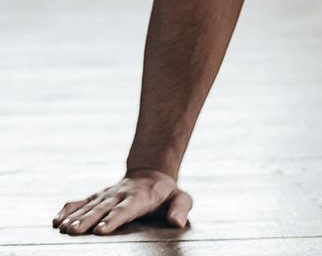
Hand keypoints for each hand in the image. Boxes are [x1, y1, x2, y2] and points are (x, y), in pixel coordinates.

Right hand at [52, 168, 191, 235]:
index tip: (101, 230)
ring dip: (75, 217)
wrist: (151, 175)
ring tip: (62, 228)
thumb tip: (177, 222)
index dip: (113, 219)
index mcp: (140, 197)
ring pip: (88, 206)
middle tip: (74, 231)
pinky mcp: (96, 197)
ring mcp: (106, 195)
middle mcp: (120, 195)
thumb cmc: (166, 194)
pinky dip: (68, 210)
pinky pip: (80, 202)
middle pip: (102, 209)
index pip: (126, 209)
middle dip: (88, 220)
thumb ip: (180, 208)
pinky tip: (56, 220)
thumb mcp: (180, 198)